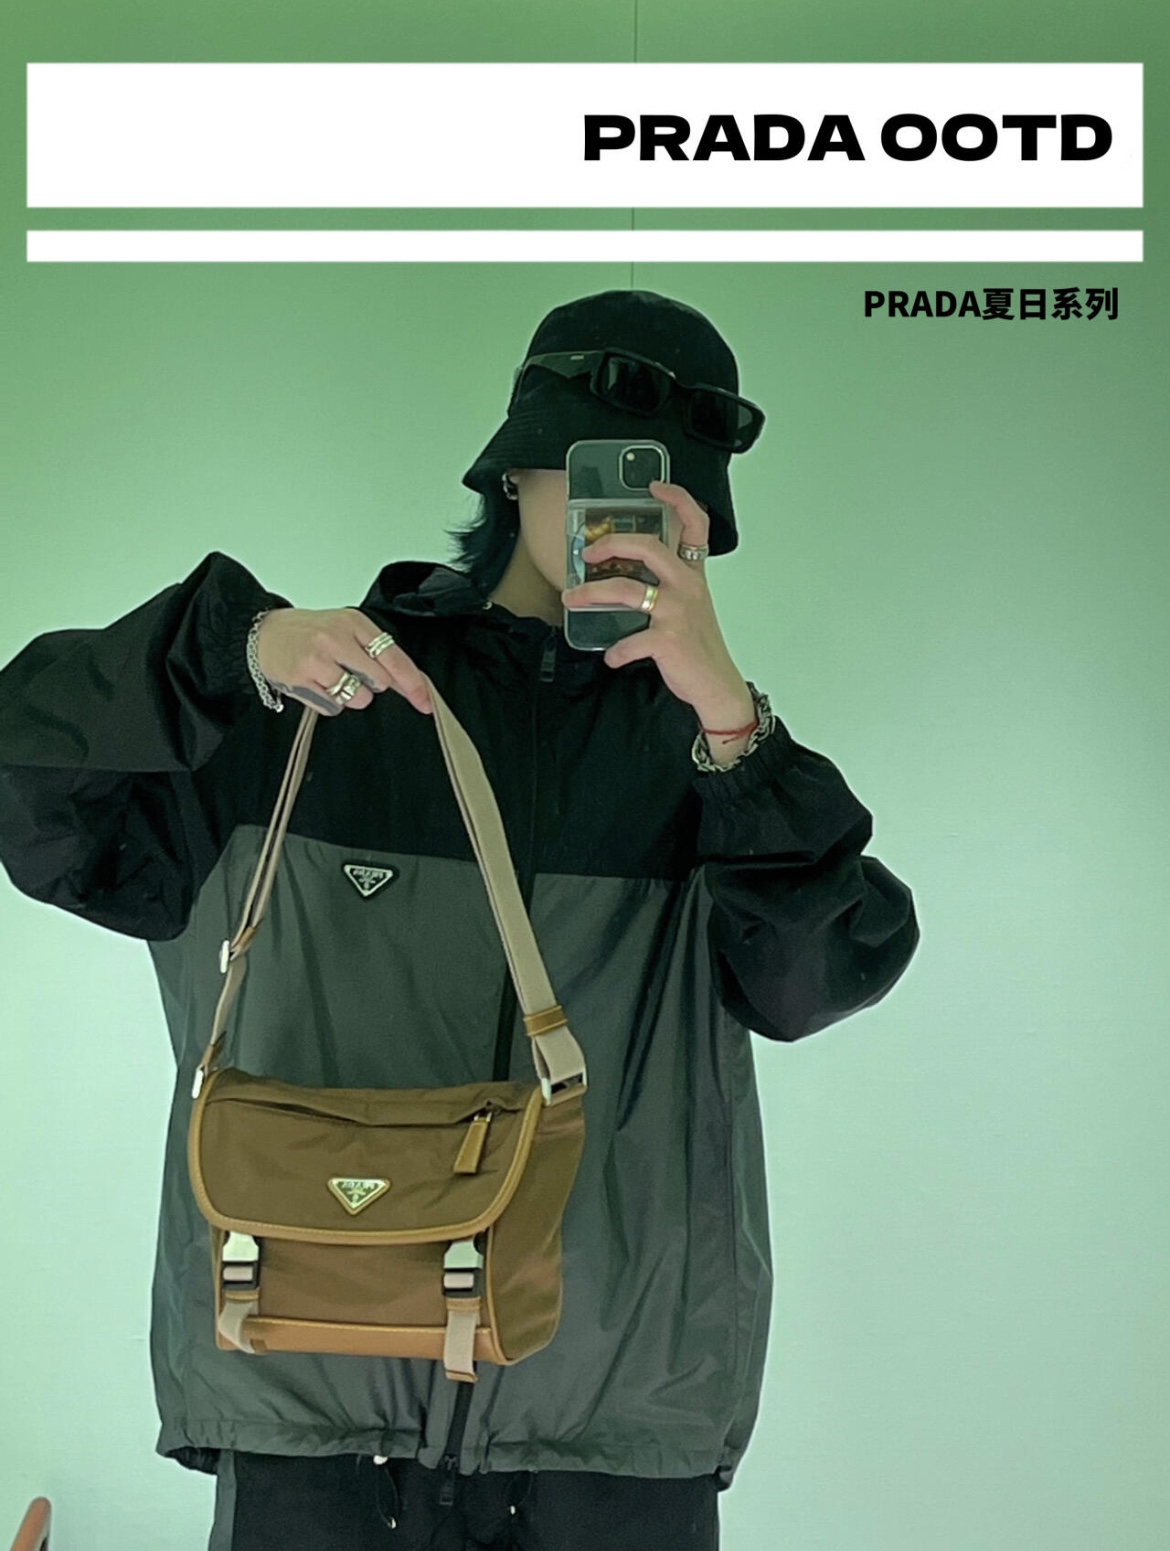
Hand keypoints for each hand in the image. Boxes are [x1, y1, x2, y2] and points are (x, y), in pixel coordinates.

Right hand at [255, 608, 433, 718]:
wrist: (262, 633)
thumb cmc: (309, 632)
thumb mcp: (344, 629)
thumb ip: (374, 651)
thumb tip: (408, 682)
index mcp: (353, 622)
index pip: (393, 657)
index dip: (412, 683)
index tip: (425, 701)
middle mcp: (336, 638)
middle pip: (379, 681)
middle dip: (372, 685)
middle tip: (351, 671)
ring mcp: (317, 660)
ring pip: (357, 698)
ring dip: (350, 696)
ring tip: (331, 678)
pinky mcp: (301, 680)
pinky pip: (333, 707)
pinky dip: (329, 702)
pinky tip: (316, 684)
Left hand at [560, 479, 753, 727]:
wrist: (716, 686)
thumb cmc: (699, 647)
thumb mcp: (690, 608)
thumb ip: (665, 587)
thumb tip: (622, 577)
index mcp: (693, 576)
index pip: (696, 526)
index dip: (679, 500)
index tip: (655, 487)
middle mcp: (687, 588)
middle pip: (649, 547)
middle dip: (612, 544)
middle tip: (587, 553)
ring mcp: (678, 612)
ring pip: (627, 590)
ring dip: (591, 594)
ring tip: (571, 599)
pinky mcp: (668, 640)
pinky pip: (630, 641)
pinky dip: (616, 651)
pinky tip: (611, 657)